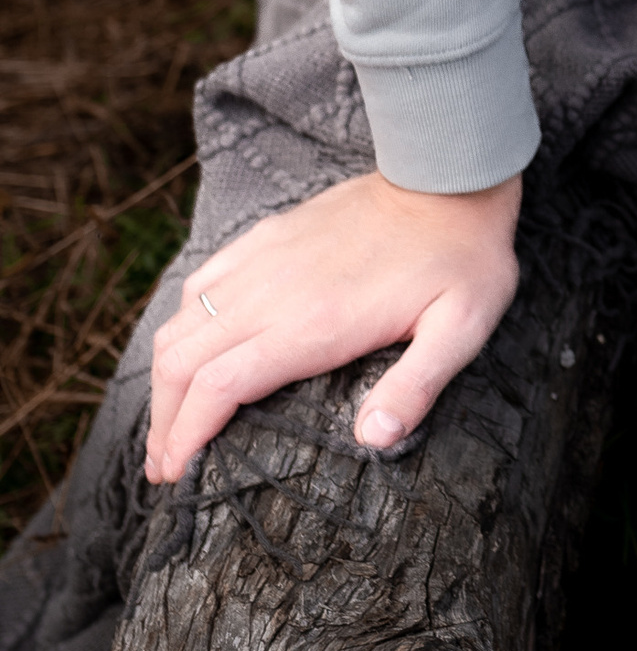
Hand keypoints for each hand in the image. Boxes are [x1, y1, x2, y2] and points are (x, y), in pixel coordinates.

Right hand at [146, 170, 521, 482]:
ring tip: (165, 423)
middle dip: (162, 421)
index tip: (174, 473)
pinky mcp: (265, 238)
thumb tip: (376, 441)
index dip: (186, 436)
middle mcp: (271, 293)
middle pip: (182, 363)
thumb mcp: (460, 328)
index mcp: (311, 325)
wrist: (446, 177)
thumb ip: (416, 386)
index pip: (219, 388)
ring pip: (181, 325)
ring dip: (163, 379)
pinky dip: (180, 326)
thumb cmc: (461, 259)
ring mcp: (262, 262)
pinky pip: (200, 284)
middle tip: (161, 466)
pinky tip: (188, 351)